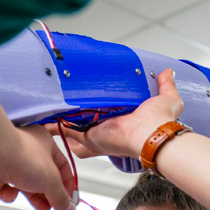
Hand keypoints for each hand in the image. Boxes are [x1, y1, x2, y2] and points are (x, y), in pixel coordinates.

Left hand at [0, 79, 76, 209]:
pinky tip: (9, 191)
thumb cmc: (22, 156)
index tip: (71, 204)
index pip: (63, 168)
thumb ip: (62, 198)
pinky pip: (5, 190)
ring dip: (33, 198)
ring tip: (41, 208)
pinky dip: (8, 194)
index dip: (68, 187)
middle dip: (50, 196)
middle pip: (44, 179)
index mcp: (45, 144)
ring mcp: (9, 163)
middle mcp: (27, 152)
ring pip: (25, 186)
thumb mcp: (52, 180)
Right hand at [45, 68, 182, 160]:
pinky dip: (53, 126)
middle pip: (83, 123)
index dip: (92, 107)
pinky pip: (66, 132)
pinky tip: (41, 117)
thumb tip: (167, 72)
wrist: (152, 134)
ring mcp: (96, 134)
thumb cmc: (159, 121)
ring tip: (45, 106)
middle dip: (70, 115)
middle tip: (58, 101)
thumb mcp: (167, 100)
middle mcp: (106, 129)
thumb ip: (166, 85)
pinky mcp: (88, 137)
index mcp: (121, 120)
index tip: (83, 96)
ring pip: (71, 128)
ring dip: (58, 119)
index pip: (103, 115)